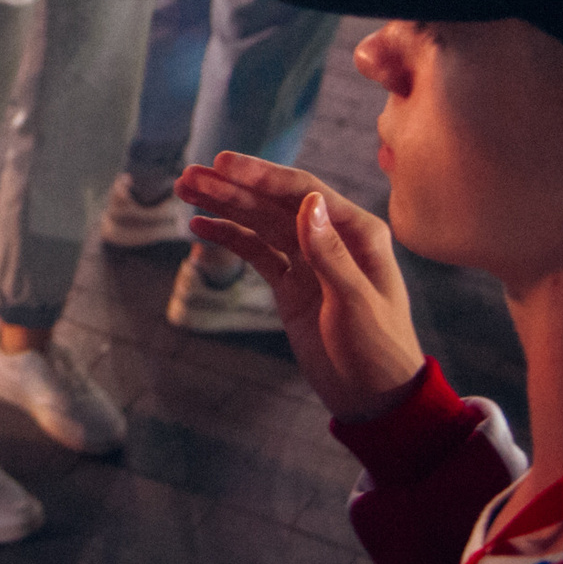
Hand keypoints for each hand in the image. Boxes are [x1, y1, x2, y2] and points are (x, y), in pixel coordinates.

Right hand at [175, 153, 425, 423]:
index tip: (223, 165)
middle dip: (232, 187)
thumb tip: (307, 203)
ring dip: (224, 205)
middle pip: (274, 202)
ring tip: (185, 189)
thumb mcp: (355, 304)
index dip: (260, 176)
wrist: (375, 398)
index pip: (303, 192)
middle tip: (189, 174)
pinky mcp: (290, 282)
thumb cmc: (378, 351)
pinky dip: (228, 237)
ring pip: (260, 222)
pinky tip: (200, 226)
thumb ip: (329, 254)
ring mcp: (308, 259)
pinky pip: (255, 251)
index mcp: (358, 232)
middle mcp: (332, 237)